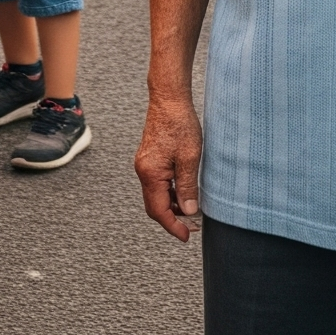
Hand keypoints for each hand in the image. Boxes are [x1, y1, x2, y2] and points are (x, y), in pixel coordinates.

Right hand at [135, 92, 204, 242]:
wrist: (168, 98)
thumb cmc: (179, 123)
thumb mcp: (189, 158)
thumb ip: (187, 187)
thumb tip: (189, 211)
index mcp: (150, 173)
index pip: (159, 211)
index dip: (173, 227)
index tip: (186, 236)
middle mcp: (143, 170)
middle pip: (154, 206)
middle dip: (172, 219)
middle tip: (192, 226)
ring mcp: (145, 164)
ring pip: (156, 195)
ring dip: (172, 205)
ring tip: (192, 208)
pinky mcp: (149, 158)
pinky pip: (157, 183)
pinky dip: (170, 192)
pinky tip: (184, 191)